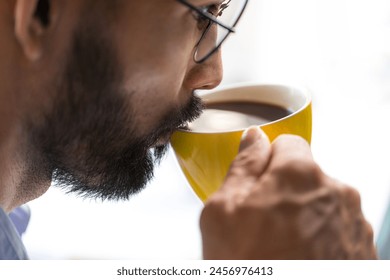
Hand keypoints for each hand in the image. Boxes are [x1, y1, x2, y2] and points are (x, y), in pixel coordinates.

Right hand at [200, 127, 376, 258]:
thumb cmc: (251, 267)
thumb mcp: (223, 211)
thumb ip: (242, 165)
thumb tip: (254, 140)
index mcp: (300, 174)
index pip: (288, 142)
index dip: (268, 161)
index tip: (258, 181)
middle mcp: (336, 192)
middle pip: (306, 174)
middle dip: (285, 189)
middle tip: (262, 222)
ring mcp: (354, 223)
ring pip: (321, 202)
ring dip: (303, 214)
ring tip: (281, 246)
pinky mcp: (363, 249)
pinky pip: (336, 228)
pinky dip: (320, 236)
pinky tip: (299, 258)